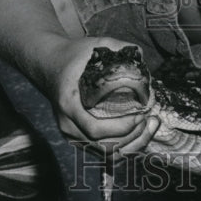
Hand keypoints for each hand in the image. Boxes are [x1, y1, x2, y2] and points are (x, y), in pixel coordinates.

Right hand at [44, 36, 160, 159]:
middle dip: (133, 138)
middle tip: (150, 120)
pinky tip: (139, 133)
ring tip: (149, 127)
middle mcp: (68, 124)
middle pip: (104, 147)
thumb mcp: (95, 45)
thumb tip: (142, 57)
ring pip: (105, 154)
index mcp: (69, 104)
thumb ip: (119, 48)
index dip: (122, 128)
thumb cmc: (74, 55)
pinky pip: (103, 152)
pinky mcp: (78, 138)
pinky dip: (123, 147)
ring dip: (131, 145)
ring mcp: (71, 134)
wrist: (50, 64)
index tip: (141, 114)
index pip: (96, 129)